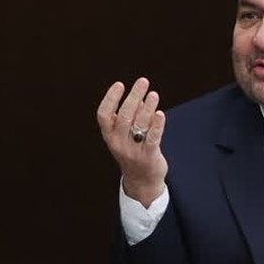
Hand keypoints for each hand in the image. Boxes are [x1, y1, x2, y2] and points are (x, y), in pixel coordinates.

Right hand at [97, 77, 167, 205]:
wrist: (141, 182)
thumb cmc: (134, 152)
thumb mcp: (126, 135)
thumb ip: (132, 116)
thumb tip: (140, 96)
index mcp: (109, 136)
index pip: (103, 115)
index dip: (110, 98)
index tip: (119, 84)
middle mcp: (118, 143)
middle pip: (124, 116)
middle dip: (133, 96)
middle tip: (143, 82)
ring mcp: (132, 150)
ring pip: (139, 125)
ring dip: (147, 107)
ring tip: (153, 94)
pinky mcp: (148, 156)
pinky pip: (152, 138)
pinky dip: (157, 125)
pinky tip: (160, 114)